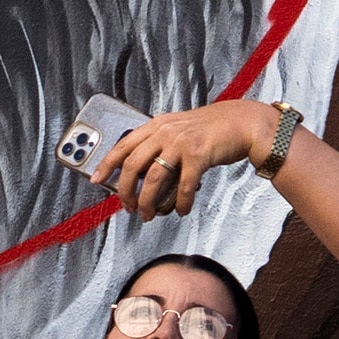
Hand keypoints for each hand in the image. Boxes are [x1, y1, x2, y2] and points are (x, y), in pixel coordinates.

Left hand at [87, 101, 274, 218]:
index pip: (123, 145)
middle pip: (133, 166)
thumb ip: (159, 143)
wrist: (241, 123)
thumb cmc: (211, 129)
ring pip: (153, 179)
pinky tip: (181, 210)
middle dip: (126, 191)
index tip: (96, 180)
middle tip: (128, 207)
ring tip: (148, 215)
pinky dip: (180, 203)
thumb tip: (142, 170)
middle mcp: (165, 132)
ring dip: (148, 202)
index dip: (107, 165)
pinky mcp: (198, 155)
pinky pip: (183, 186)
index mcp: (156, 125)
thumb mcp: (178, 128)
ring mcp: (181, 143)